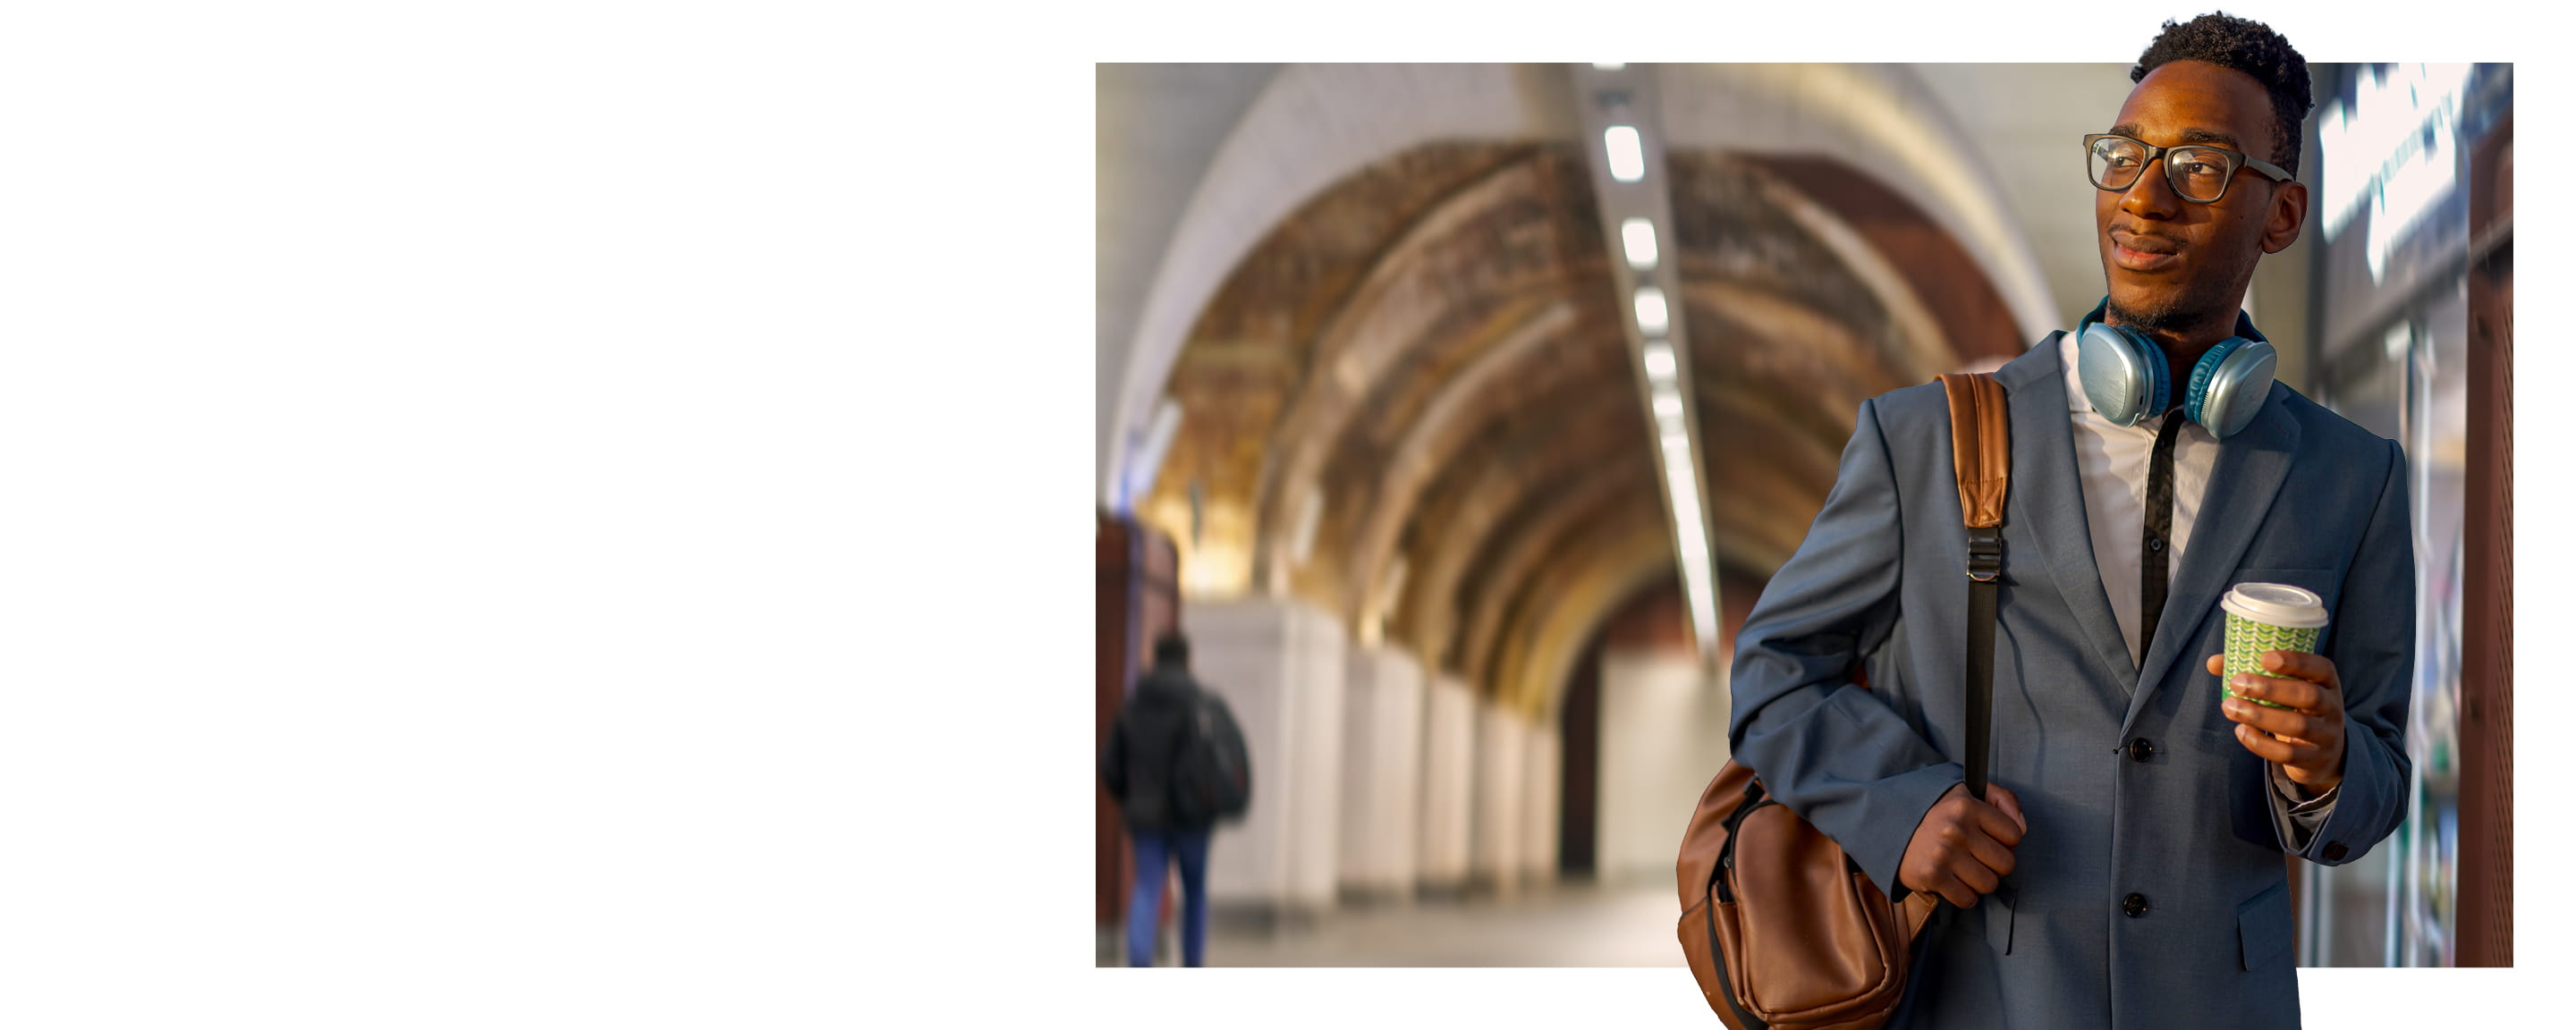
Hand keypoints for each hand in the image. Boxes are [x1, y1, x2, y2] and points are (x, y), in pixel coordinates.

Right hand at [1897, 782, 2025, 907]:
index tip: (1988, 839)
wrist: (1887, 826)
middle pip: (2006, 863)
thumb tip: (2023, 827)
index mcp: (1967, 806)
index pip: (2014, 834)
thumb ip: (2002, 799)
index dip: (2005, 840)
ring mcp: (1943, 854)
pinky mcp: (1931, 876)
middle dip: (1995, 864)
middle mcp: (1956, 829)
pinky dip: (1964, 896)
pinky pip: (1968, 899)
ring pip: (1989, 884)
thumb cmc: (1934, 812)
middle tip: (1977, 858)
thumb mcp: (1967, 792)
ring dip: (1979, 881)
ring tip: (1964, 870)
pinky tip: (1953, 882)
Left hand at [2205, 651, 2346, 794]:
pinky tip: (2240, 730)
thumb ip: (2252, 673)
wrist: (2322, 753)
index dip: (2295, 661)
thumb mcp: (2284, 689)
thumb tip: (2213, 662)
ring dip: (2260, 715)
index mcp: (2326, 682)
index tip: (2264, 658)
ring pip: (2298, 725)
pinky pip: (2288, 754)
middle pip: (2308, 696)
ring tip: (2229, 707)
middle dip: (2270, 689)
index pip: (2320, 667)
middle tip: (2237, 683)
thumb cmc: (2294, 708)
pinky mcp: (2315, 759)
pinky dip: (2261, 743)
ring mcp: (2327, 735)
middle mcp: (2332, 707)